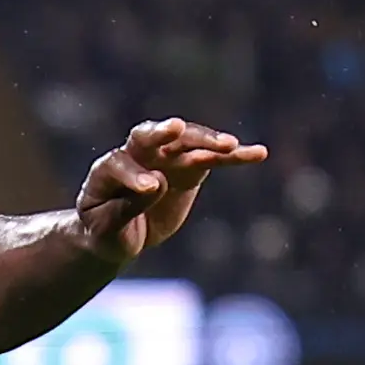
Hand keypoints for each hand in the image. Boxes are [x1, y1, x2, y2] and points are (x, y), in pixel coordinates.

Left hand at [76, 118, 266, 262]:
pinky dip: (235, 157)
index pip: (120, 164)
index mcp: (108, 169)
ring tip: (231, 146)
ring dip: (208, 142)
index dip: (134, 175)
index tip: (151, 188)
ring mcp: (165, 158)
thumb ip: (126, 207)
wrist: (119, 236)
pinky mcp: (189, 169)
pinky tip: (258, 153)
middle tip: (178, 128)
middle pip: (151, 137)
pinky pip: (214, 159)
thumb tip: (156, 184)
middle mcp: (136, 155)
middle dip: (164, 132)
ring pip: (187, 144)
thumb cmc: (105, 231)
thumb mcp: (107, 228)